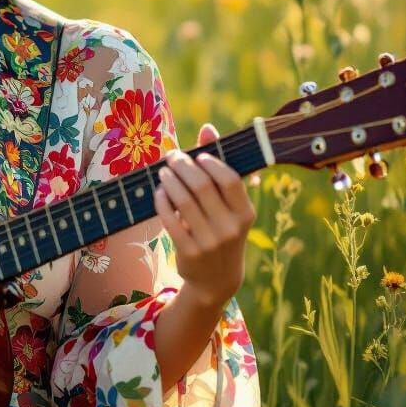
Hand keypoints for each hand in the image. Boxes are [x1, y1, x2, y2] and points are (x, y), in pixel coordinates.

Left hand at [152, 122, 256, 309]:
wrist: (216, 279)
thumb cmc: (222, 229)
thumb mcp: (228, 205)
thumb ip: (219, 166)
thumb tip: (207, 128)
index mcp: (246, 213)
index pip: (229, 179)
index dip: (210, 162)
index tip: (197, 156)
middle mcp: (230, 228)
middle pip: (202, 186)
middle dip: (183, 166)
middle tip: (172, 157)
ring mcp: (210, 241)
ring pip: (183, 201)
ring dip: (169, 181)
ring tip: (163, 172)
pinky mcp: (189, 251)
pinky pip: (170, 219)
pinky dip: (162, 202)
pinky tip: (159, 192)